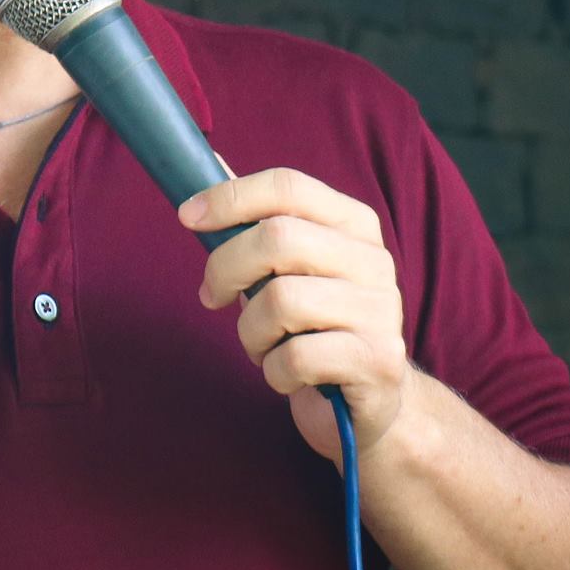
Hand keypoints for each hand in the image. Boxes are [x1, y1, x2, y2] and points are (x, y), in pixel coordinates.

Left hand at [180, 167, 410, 465]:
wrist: (369, 405)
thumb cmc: (314, 328)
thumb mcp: (286, 270)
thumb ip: (255, 222)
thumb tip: (208, 164)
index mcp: (353, 225)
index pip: (288, 186)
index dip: (229, 197)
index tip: (187, 217)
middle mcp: (374, 260)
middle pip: (277, 237)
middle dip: (225, 268)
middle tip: (213, 296)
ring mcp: (382, 311)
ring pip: (281, 300)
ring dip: (250, 331)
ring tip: (261, 345)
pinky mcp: (377, 361)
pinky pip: (296, 356)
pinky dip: (273, 371)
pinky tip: (285, 374)